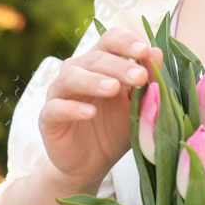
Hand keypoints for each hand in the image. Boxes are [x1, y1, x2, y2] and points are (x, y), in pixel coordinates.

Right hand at [40, 28, 162, 187]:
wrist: (91, 164)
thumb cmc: (115, 130)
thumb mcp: (136, 107)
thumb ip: (146, 83)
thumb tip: (157, 53)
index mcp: (100, 64)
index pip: (110, 40)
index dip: (126, 41)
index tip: (145, 51)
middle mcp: (77, 72)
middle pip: (94, 58)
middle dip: (119, 65)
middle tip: (140, 76)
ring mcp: (59, 94)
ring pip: (70, 77)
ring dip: (93, 80)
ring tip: (113, 89)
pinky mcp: (47, 118)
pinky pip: (56, 108)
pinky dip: (72, 108)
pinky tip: (90, 113)